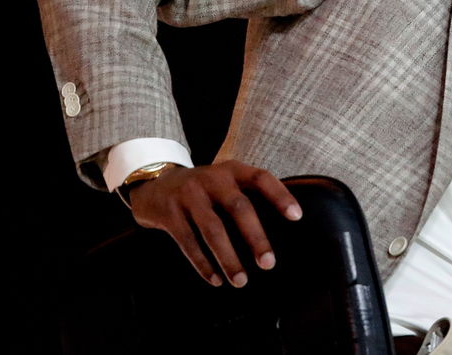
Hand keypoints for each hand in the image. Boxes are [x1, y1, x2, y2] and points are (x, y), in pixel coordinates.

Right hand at [127, 160, 301, 287]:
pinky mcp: (168, 213)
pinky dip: (203, 263)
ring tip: (241, 281)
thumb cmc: (204, 190)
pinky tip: (216, 279)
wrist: (155, 184)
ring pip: (213, 229)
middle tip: (268, 264)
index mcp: (232, 170)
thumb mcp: (225, 182)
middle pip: (239, 207)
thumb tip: (282, 232)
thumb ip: (247, 196)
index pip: (261, 178)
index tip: (297, 217)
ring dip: (228, 258)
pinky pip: (188, 241)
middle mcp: (211, 178)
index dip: (280, 196)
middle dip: (255, 238)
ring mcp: (188, 195)